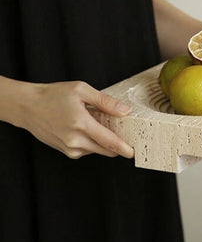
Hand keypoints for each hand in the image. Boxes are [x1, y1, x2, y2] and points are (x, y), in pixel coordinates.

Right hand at [14, 80, 133, 158]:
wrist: (28, 106)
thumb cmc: (53, 95)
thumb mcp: (81, 90)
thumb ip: (105, 101)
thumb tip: (125, 111)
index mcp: (81, 124)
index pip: (109, 141)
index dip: (124, 148)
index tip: (134, 151)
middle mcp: (75, 140)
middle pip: (105, 150)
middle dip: (117, 144)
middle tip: (123, 130)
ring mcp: (69, 148)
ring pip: (96, 150)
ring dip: (103, 141)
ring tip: (96, 121)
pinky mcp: (65, 151)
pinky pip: (86, 149)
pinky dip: (92, 141)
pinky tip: (86, 127)